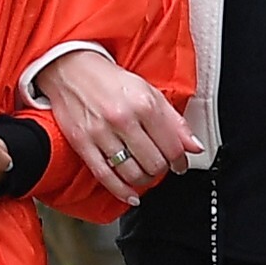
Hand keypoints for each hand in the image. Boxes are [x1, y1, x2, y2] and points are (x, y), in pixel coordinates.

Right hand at [33, 50, 204, 207]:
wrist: (71, 70)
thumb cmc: (110, 81)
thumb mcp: (148, 92)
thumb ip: (174, 121)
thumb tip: (194, 146)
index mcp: (144, 104)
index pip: (172, 146)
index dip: (180, 161)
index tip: (180, 164)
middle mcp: (123, 119)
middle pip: (154, 163)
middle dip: (161, 170)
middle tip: (160, 166)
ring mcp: (101, 133)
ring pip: (132, 173)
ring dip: (144, 180)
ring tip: (145, 174)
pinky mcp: (83, 144)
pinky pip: (105, 176)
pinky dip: (121, 191)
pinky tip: (131, 195)